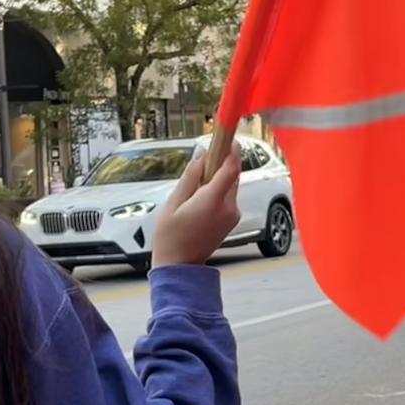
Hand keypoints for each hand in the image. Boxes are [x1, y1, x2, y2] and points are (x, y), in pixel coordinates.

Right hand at [151, 147, 242, 267]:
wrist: (180, 267)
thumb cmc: (171, 237)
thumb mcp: (173, 203)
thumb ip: (190, 177)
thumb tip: (202, 156)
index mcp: (213, 201)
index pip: (231, 168)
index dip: (231, 150)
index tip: (227, 138)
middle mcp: (229, 207)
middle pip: (232, 174)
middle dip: (220, 164)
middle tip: (202, 163)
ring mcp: (233, 215)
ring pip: (231, 185)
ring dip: (219, 178)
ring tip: (195, 189)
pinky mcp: (232, 220)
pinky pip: (229, 197)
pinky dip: (219, 191)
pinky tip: (200, 201)